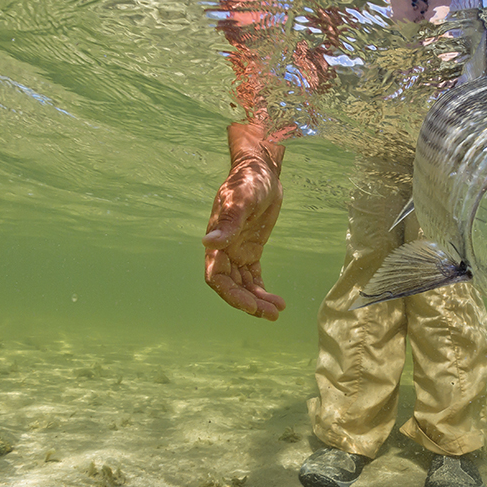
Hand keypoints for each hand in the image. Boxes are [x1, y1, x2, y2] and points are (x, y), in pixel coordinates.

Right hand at [203, 123, 287, 319]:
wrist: (262, 171)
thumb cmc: (248, 181)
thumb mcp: (241, 199)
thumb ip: (228, 223)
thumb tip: (208, 243)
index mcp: (217, 240)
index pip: (216, 276)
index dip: (230, 294)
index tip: (250, 304)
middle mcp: (224, 250)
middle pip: (231, 286)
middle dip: (248, 302)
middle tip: (271, 314)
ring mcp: (237, 252)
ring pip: (244, 285)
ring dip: (258, 300)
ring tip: (278, 311)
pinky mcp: (251, 250)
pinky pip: (254, 277)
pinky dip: (263, 290)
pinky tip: (278, 301)